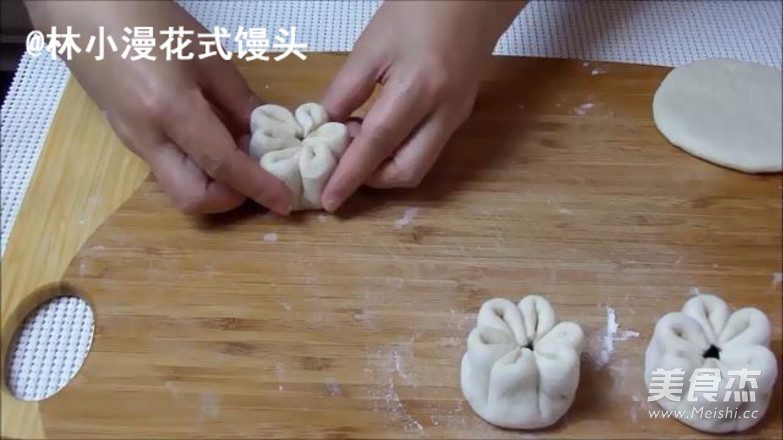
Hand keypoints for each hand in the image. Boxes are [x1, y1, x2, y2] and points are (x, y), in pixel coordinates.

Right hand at [26, 1, 290, 214]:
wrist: (83, 12)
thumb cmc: (148, 20)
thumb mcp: (207, 55)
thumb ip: (239, 100)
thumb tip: (264, 134)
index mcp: (170, 110)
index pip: (222, 166)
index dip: (258, 187)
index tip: (284, 201)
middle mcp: (147, 138)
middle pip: (193, 198)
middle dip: (231, 197)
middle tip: (256, 169)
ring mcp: (133, 142)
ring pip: (180, 187)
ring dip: (216, 183)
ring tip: (237, 148)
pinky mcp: (128, 139)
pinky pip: (170, 168)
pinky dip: (199, 167)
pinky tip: (213, 137)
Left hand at [320, 1, 525, 211]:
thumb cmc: (419, 8)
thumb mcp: (372, 45)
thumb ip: (345, 90)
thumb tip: (324, 127)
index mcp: (419, 88)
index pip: (377, 144)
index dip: (349, 175)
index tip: (328, 200)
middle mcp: (444, 112)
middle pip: (407, 170)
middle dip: (371, 179)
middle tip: (343, 159)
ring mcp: (457, 117)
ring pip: (420, 165)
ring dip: (386, 167)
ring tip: (359, 139)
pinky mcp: (460, 115)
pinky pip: (428, 148)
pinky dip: (400, 151)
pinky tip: (380, 130)